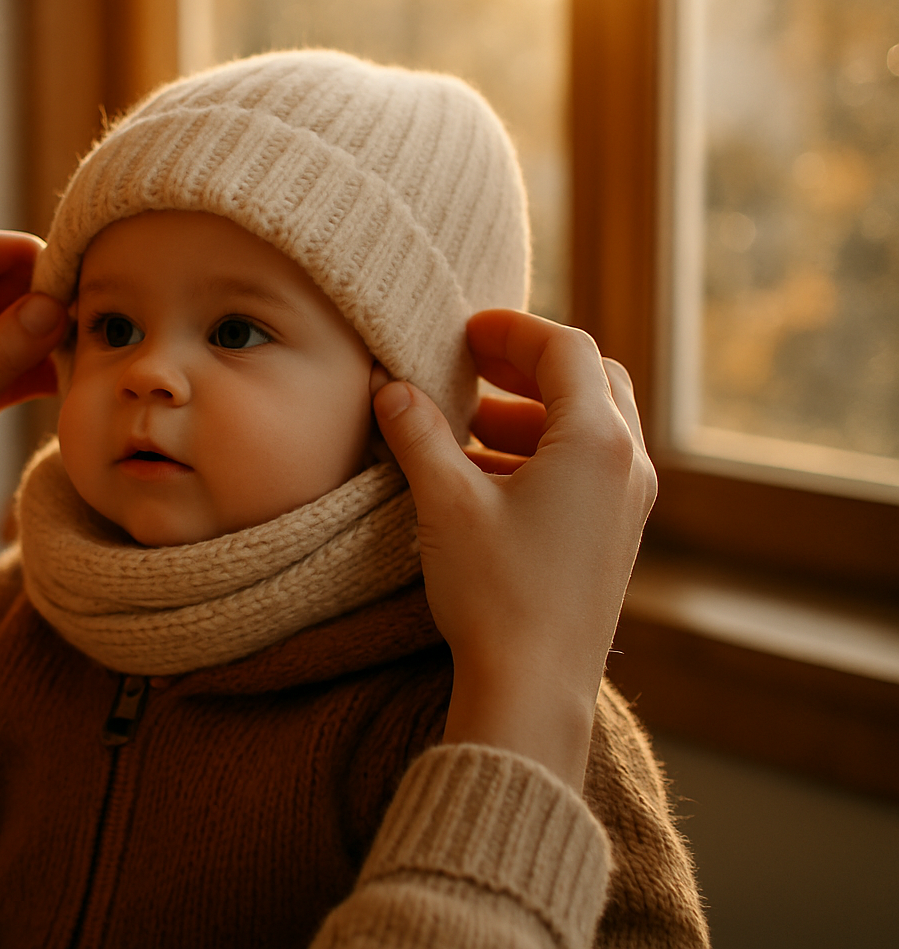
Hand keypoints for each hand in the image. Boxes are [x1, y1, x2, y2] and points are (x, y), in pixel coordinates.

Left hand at [0, 228, 66, 654]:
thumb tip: (56, 303)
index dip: (20, 252)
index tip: (74, 269)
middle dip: (43, 292)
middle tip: (96, 310)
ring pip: (8, 324)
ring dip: (47, 332)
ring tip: (91, 345)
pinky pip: (12, 364)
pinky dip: (42, 368)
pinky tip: (73, 380)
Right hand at [372, 309, 656, 788]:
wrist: (533, 690)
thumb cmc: (495, 594)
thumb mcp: (445, 503)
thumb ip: (417, 434)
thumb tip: (391, 386)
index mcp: (596, 443)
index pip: (566, 350)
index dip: (512, 329)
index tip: (465, 329)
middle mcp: (627, 466)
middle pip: (591, 380)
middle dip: (528, 365)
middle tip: (471, 364)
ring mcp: (627, 505)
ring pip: (591, 425)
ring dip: (531, 411)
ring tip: (468, 424)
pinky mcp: (615, 537)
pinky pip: (588, 468)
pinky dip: (542, 452)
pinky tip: (484, 476)